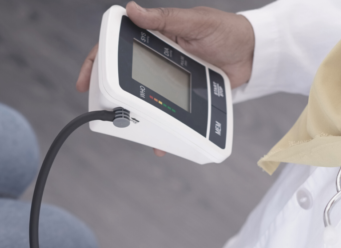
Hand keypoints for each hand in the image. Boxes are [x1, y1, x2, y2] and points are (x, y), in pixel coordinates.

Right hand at [76, 1, 254, 157]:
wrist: (254, 55)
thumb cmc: (226, 31)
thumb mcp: (195, 22)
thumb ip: (165, 19)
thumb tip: (133, 10)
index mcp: (155, 36)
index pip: (118, 46)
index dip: (98, 63)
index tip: (86, 81)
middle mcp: (158, 58)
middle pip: (126, 78)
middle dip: (112, 97)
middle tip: (105, 111)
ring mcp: (169, 79)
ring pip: (145, 100)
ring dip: (136, 117)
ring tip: (131, 131)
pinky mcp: (183, 96)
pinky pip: (167, 114)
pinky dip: (162, 129)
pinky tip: (160, 142)